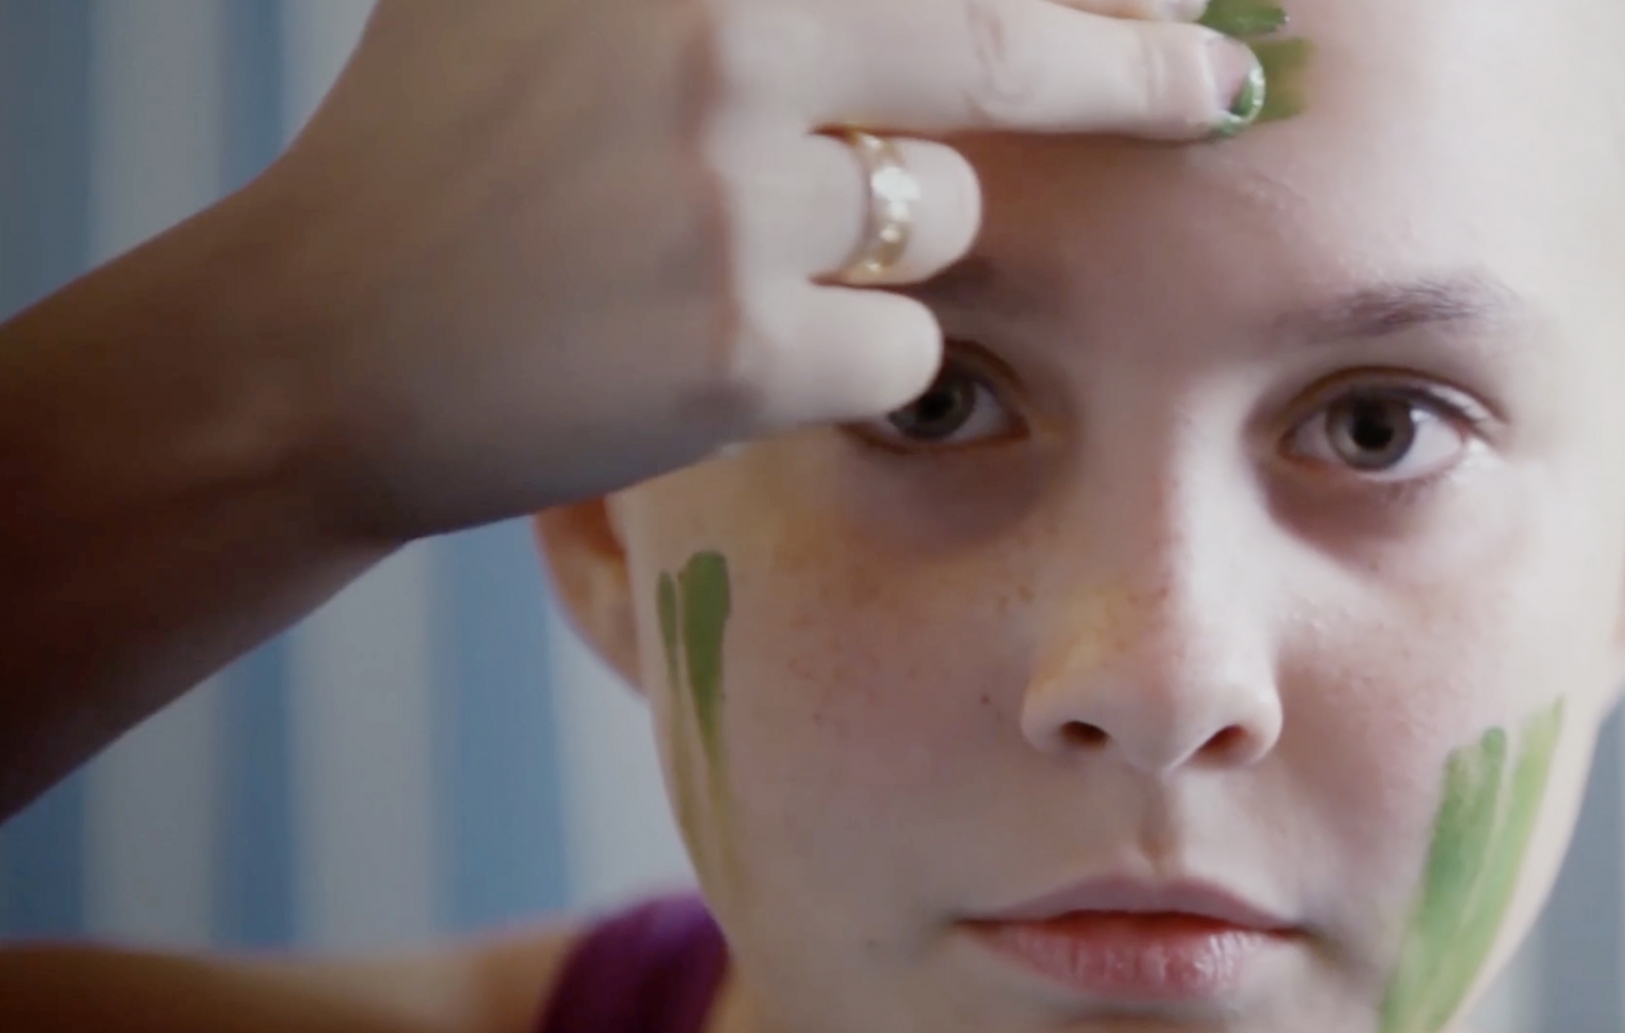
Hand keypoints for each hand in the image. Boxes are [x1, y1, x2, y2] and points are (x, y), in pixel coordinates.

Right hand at [248, 0, 1256, 540]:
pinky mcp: (746, 349)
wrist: (329, 343)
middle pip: (1001, 50)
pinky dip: (856, 359)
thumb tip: (903, 19)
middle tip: (1221, 88)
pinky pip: (901, 350)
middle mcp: (719, 39)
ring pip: (943, 220)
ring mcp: (736, 196)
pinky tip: (735, 352)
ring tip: (740, 263)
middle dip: (1134, 71)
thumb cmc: (450, 149)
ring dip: (894, 244)